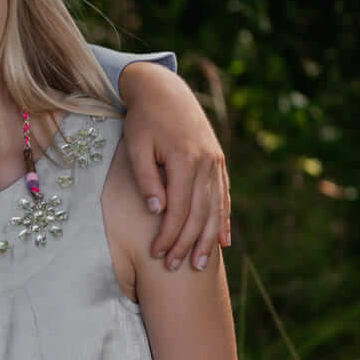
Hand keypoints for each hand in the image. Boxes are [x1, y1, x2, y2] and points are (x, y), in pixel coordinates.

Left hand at [118, 62, 230, 271]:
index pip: (179, 209)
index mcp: (186, 160)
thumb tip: (158, 211)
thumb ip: (147, 179)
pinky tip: (224, 240)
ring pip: (216, 208)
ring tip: (202, 265)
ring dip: (209, 239)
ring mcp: (216, 162)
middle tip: (176, 268)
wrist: (164, 90)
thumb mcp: (136, 147)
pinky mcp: (219, 161)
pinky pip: (224, 196)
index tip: (157, 255)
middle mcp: (207, 162)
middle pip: (200, 213)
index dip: (169, 235)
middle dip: (188, 244)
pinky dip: (224, 219)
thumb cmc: (143, 120)